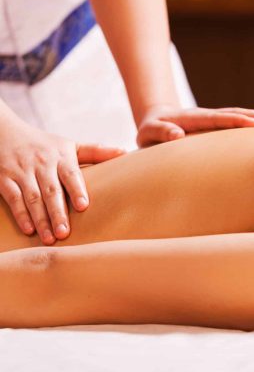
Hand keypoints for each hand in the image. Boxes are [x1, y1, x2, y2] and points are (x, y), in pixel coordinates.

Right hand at [0, 117, 124, 244]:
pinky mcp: (5, 180)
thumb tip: (125, 152)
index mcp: (61, 156)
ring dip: (41, 219)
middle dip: (58, 212)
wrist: (6, 133)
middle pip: (51, 190)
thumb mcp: (70, 145)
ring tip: (51, 238)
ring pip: (32, 198)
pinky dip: (21, 215)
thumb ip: (96, 152)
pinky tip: (29, 230)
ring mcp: (23, 172)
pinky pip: (13, 199)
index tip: (84, 206)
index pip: (71, 174)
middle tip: (65, 233)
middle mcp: (42, 164)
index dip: (77, 189)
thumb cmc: (46, 145)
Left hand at [137, 105, 253, 147]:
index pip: (215, 119)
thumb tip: (177, 135)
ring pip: (239, 114)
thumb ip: (160, 132)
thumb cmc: (151, 131)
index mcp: (190, 118)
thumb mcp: (148, 133)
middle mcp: (205, 115)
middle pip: (234, 113)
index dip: (232, 121)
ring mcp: (213, 118)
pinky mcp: (218, 123)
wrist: (156, 119)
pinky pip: (238, 121)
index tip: (251, 123)